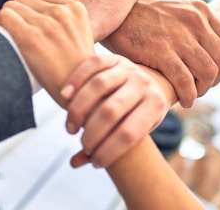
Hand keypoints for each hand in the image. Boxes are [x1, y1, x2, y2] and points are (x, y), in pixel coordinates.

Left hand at [0, 0, 94, 106]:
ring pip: (11, 6)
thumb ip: (66, 20)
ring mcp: (46, 23)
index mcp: (76, 9)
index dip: (31, 7)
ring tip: (8, 34)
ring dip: (6, 18)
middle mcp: (62, 12)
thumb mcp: (81, 35)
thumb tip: (38, 13)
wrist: (78, 92)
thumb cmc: (76, 68)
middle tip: (17, 32)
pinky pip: (3, 16)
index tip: (29, 21)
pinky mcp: (30, 36)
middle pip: (24, 0)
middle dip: (19, 14)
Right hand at [60, 54, 169, 168]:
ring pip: (99, 85)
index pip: (129, 133)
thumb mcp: (136, 131)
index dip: (109, 152)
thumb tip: (75, 162)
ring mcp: (129, 68)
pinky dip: (76, 79)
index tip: (97, 162)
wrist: (152, 82)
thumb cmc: (140, 114)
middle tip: (82, 143)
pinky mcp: (115, 57)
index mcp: (156, 104)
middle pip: (111, 110)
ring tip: (71, 127)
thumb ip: (109, 146)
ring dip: (79, 109)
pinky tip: (64, 96)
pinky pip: (92, 64)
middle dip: (92, 133)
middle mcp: (144, 84)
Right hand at [101, 0, 219, 107]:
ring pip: (208, 73)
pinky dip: (188, 95)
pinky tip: (182, 99)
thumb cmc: (145, 16)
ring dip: (202, 90)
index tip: (218, 74)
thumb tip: (211, 51)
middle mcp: (195, 21)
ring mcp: (178, 36)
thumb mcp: (177, 10)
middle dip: (216, 80)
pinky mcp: (160, 50)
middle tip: (202, 86)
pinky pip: (185, 81)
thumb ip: (195, 25)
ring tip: (192, 93)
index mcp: (201, 10)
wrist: (115, 11)